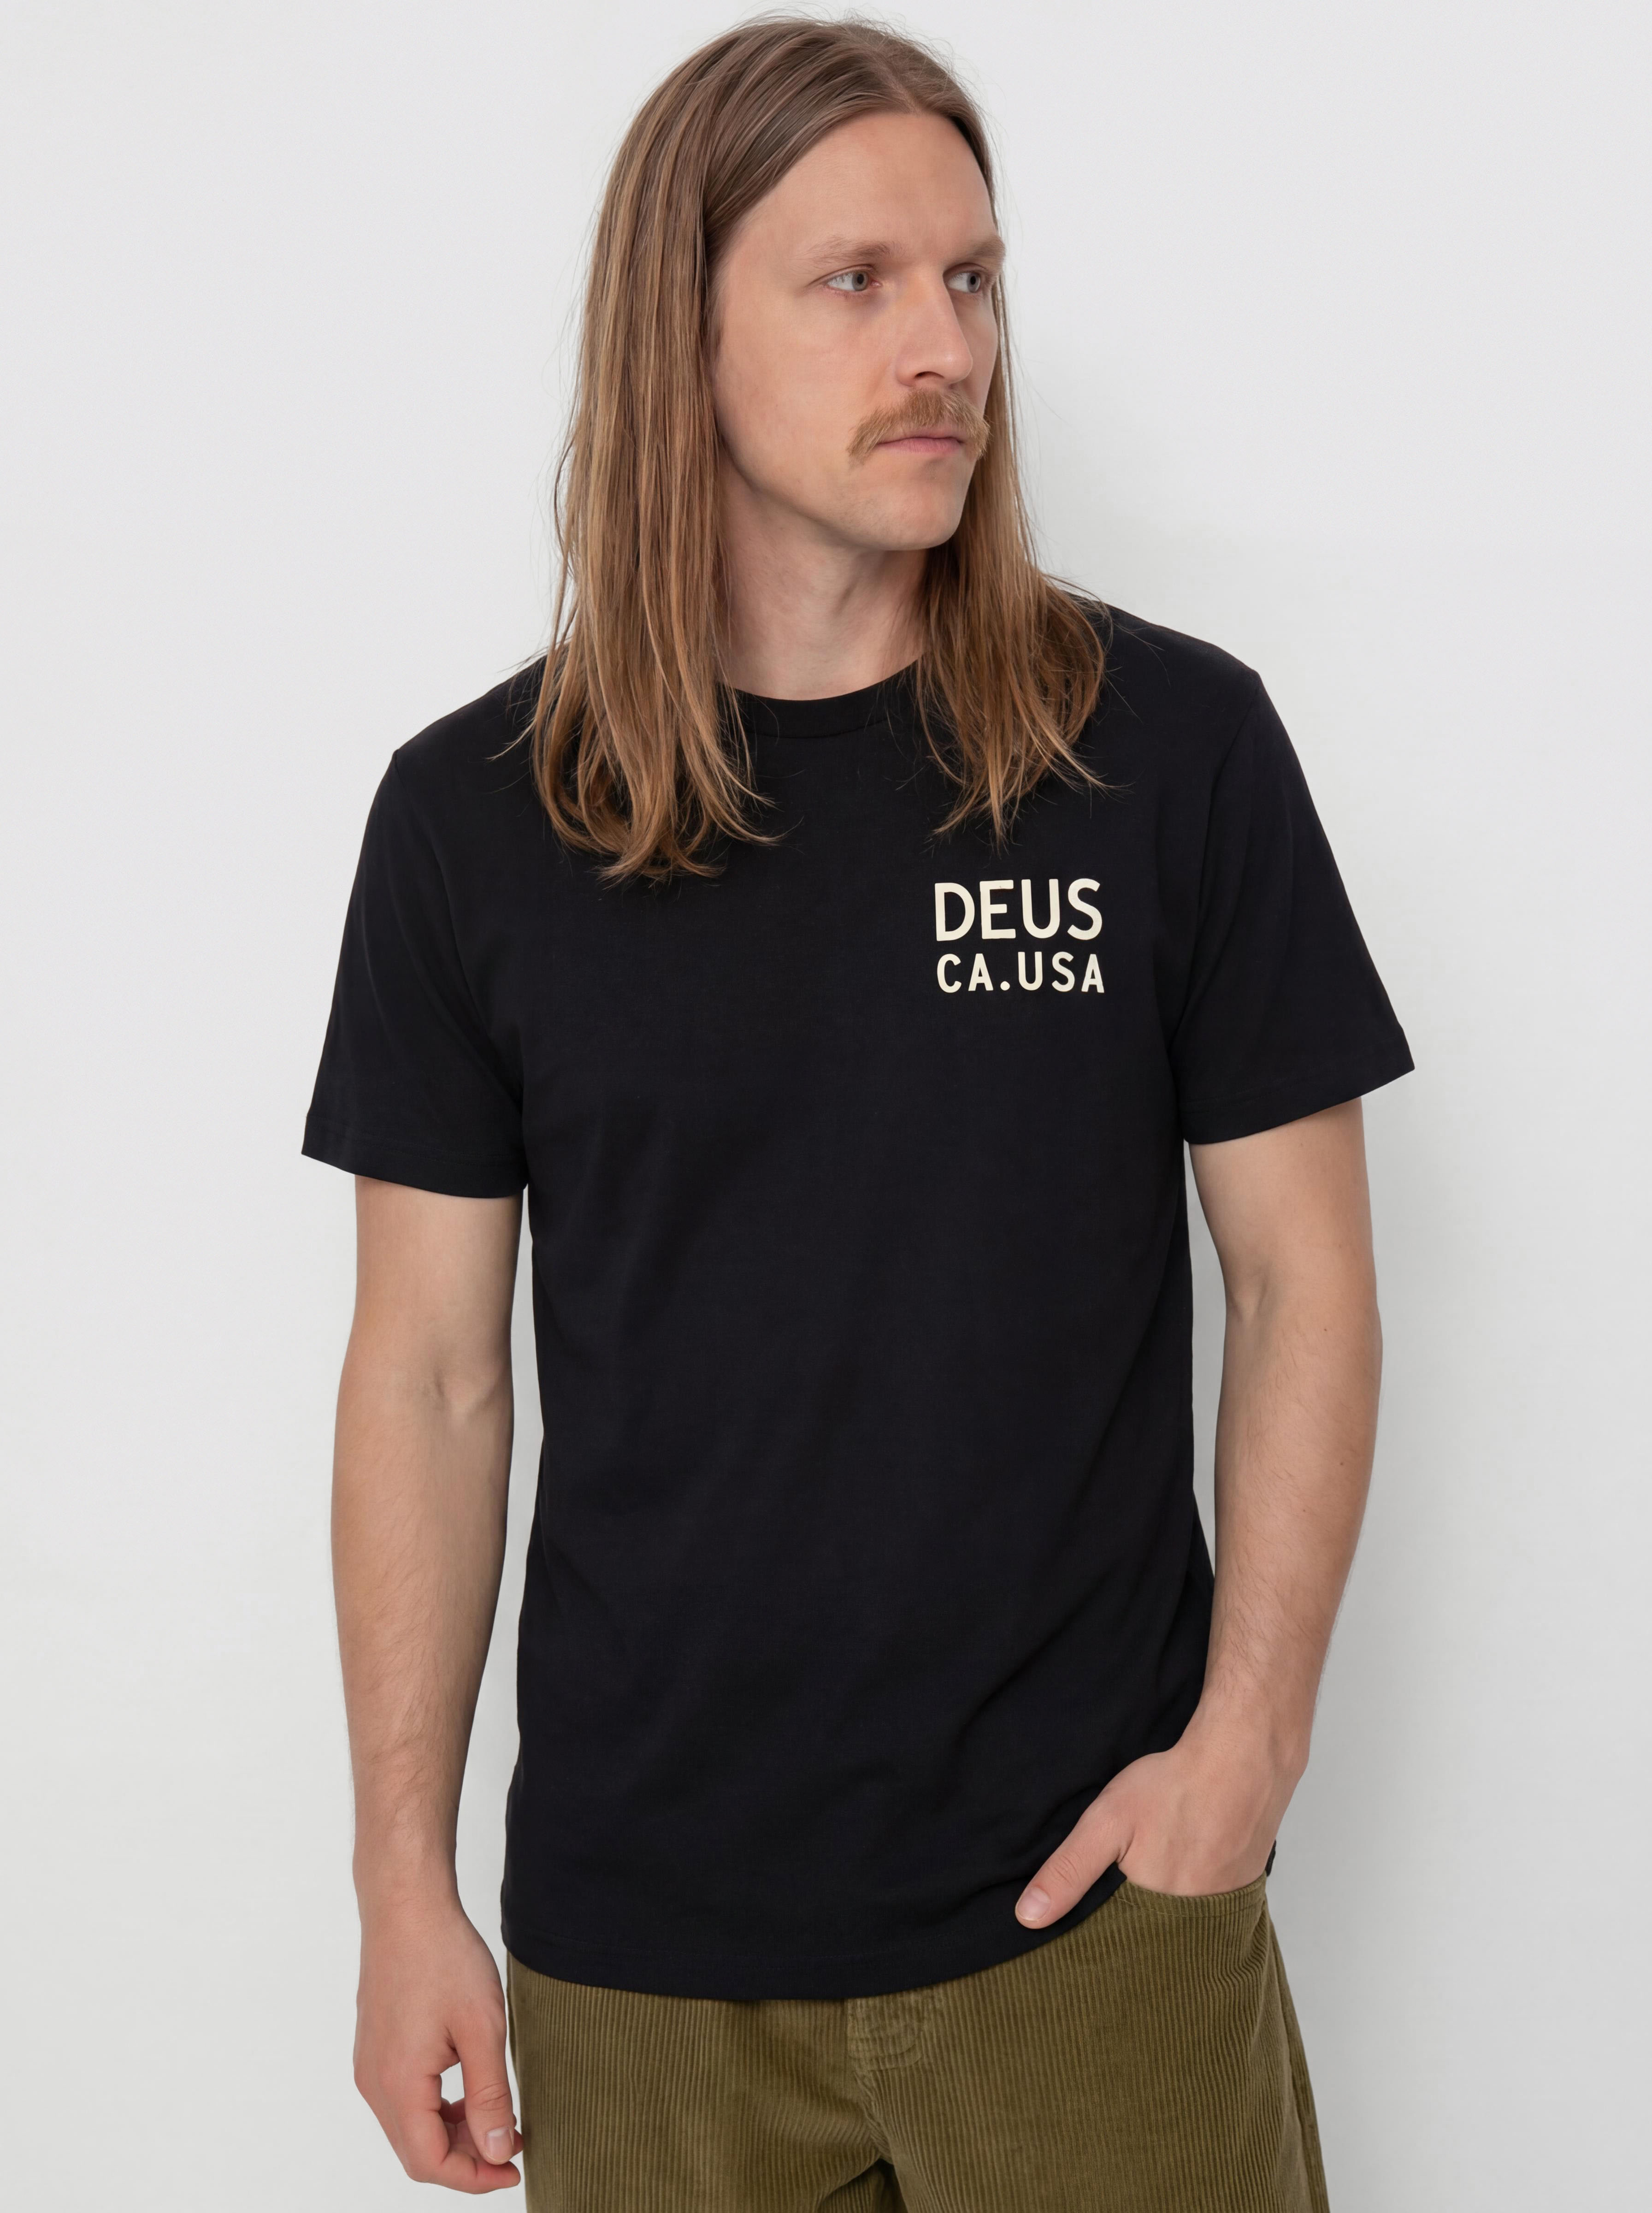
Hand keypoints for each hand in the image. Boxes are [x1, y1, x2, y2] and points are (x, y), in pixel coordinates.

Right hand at [352, 1890, 522, 2192]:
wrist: (406, 1906)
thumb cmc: (443, 1957)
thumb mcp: (482, 2028)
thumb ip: (489, 2095)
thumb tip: (495, 2151)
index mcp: (398, 2084)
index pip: (430, 2163)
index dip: (474, 2177)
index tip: (513, 2168)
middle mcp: (374, 2082)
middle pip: (416, 2152)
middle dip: (466, 2158)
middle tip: (512, 2144)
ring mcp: (370, 2065)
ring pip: (409, 2127)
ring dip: (452, 2133)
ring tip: (497, 2116)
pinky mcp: (375, 2048)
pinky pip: (403, 2100)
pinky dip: (436, 2108)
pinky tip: (468, 2089)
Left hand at [1014, 1710, 1302, 1925]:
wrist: (1242, 1758)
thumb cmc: (1172, 1788)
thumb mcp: (1106, 1824)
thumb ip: (1068, 1871)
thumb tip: (1027, 1918)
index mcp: (1157, 1916)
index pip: (1123, 1952)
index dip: (1103, 1944)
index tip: (1082, 1946)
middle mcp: (1196, 1923)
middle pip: (1155, 1940)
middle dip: (1133, 1930)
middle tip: (1119, 1903)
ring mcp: (1225, 1905)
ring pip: (1183, 1922)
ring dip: (1165, 1912)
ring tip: (1150, 1884)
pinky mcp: (1243, 1885)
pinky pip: (1211, 1904)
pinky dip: (1194, 1893)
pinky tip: (1185, 1865)